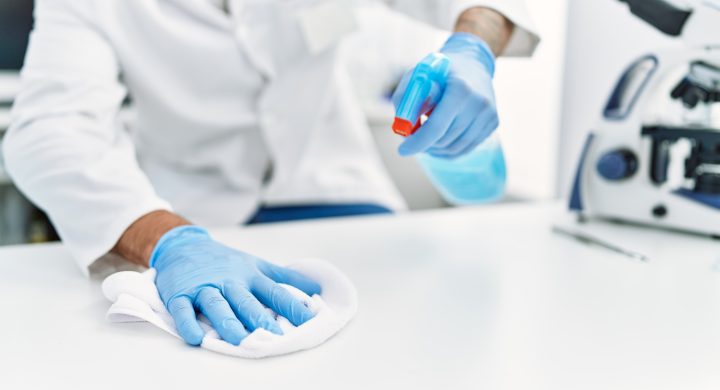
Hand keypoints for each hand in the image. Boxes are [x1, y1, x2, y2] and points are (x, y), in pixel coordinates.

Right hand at [151, 226, 321, 345]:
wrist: (183, 245)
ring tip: (239, 340)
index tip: (309, 320)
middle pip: (246, 301)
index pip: (274, 292)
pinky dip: (188, 324)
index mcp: (250, 275)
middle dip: (260, 319)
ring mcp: (204, 287)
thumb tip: (316, 288)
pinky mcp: (180, 294)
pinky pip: (183, 310)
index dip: (292, 306)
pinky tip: (196, 338)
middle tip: (274, 336)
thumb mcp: (256, 265)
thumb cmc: (225, 261)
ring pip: (217, 305)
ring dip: (227, 322)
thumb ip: (285, 278)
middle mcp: (229, 281)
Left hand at [392, 33, 498, 158]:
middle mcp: (478, 103)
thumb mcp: (417, 76)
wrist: (472, 62)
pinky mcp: (493, 122)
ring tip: (425, 137)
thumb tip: (403, 130)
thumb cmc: (440, 71)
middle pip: (444, 140)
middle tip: (411, 139)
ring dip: (435, 148)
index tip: (402, 150)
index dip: (418, 142)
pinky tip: (440, 138)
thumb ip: (405, 100)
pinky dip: (448, 149)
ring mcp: (489, 114)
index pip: (436, 127)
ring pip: (455, 148)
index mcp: (460, 89)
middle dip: (423, 144)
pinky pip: (466, 148)